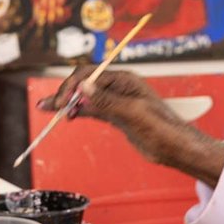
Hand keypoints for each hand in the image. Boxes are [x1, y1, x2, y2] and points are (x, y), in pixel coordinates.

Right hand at [38, 67, 223, 186]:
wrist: (175, 147)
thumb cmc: (162, 128)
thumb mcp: (133, 113)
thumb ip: (107, 101)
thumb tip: (84, 87)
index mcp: (125, 80)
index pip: (90, 76)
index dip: (72, 88)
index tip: (61, 103)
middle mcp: (119, 88)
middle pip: (85, 85)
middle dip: (65, 93)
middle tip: (47, 107)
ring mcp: (117, 102)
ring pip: (86, 99)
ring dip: (68, 103)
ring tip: (48, 110)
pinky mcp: (117, 116)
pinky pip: (93, 110)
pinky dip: (79, 112)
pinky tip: (68, 117)